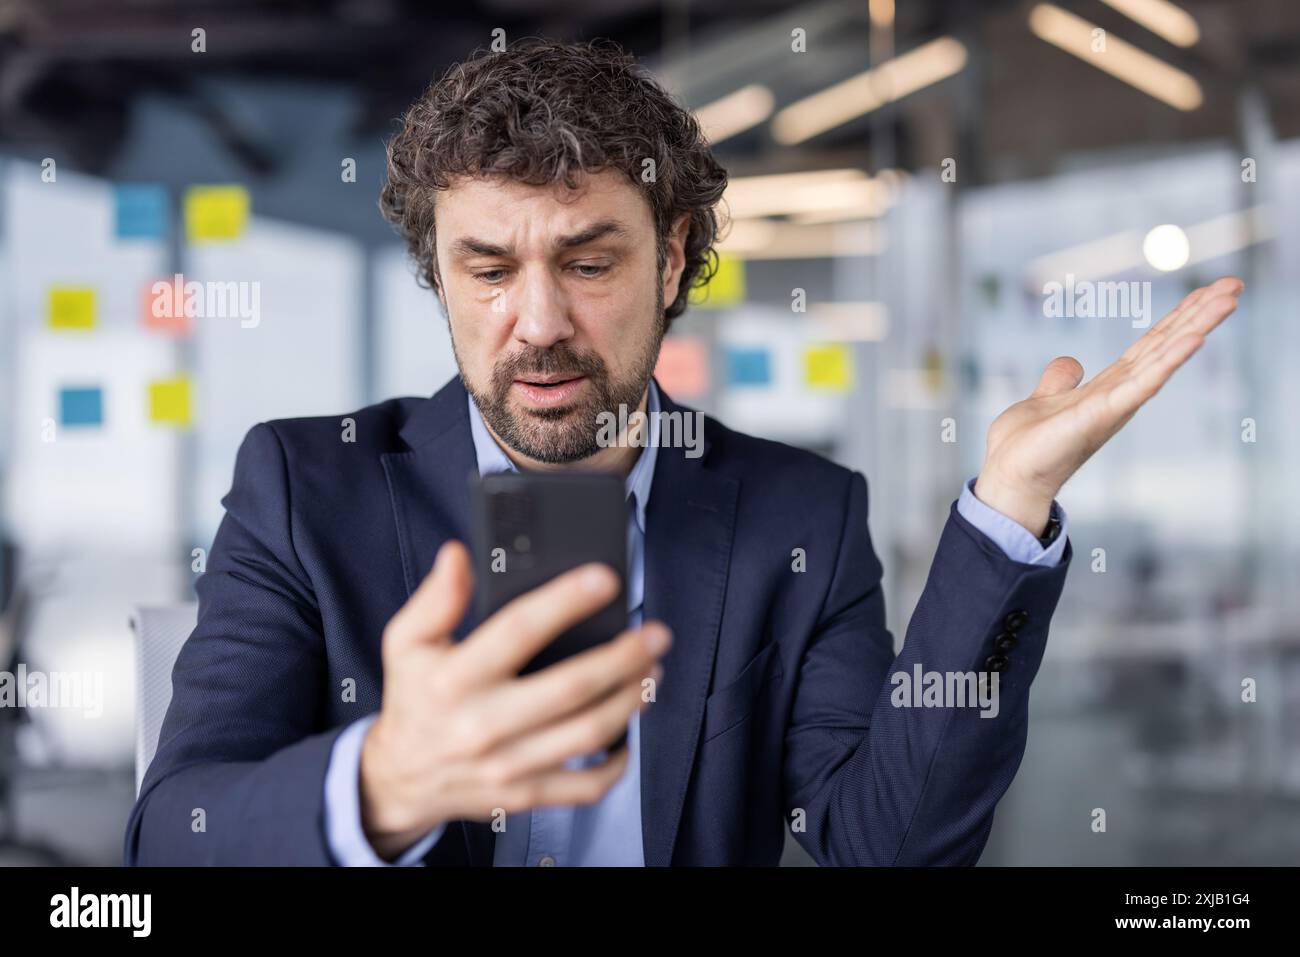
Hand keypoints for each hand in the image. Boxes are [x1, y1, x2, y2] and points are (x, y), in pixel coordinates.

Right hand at [359, 540, 669, 860]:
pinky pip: (586, 786)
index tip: (605, 579)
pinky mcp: (525, 795)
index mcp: (455, 678)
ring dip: (631, 699)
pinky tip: (629, 730)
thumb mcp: (406, 642)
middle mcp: (483, 724)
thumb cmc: (414, 700)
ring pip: (588, 733)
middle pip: (572, 688)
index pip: (518, 630)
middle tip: (655, 634)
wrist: (399, 780)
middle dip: (624, 657)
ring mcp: (508, 766)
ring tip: (652, 671)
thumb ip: (436, 598)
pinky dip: (619, 761)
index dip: (566, 601)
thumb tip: (458, 555)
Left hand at [975, 276, 1243, 536]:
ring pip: (1163, 357)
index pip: (1150, 344)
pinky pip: (1143, 383)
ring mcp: (1116, 404)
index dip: (1178, 317)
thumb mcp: (1044, 399)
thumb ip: (1060, 380)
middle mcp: (1120, 394)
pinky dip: (1169, 361)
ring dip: (1197, 326)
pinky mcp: (1103, 414)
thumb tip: (1071, 362)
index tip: (1207, 290)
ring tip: (1228, 299)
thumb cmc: (1027, 446)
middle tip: (1234, 284)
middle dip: (1200, 313)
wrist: (1011, 477)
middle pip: (1165, 344)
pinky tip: (1195, 339)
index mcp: (1109, 387)